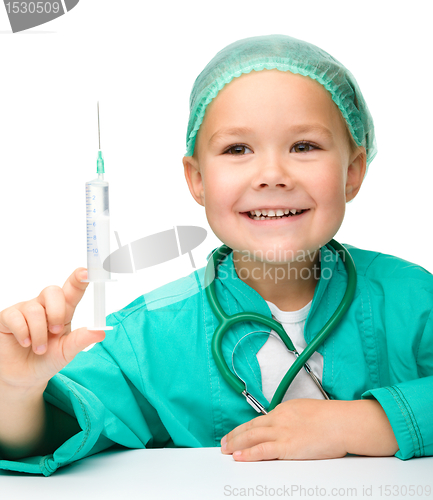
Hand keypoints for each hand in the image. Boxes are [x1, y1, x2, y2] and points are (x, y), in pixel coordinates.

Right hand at [0, 268, 105, 390]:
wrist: (23, 377)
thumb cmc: (46, 360)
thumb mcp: (66, 352)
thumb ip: (81, 340)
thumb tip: (101, 331)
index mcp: (63, 311)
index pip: (72, 289)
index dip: (79, 279)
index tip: (86, 272)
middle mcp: (44, 306)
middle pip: (52, 291)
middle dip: (56, 312)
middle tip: (56, 332)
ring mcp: (25, 310)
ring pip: (34, 309)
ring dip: (39, 333)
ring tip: (39, 349)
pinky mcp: (7, 317)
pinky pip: (15, 316)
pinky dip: (23, 333)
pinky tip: (25, 343)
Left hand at [221, 398, 348, 461]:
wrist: (342, 422)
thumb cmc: (332, 418)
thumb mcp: (308, 411)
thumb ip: (295, 418)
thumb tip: (292, 426)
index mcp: (284, 409)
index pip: (260, 420)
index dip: (247, 427)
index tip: (239, 432)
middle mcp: (279, 419)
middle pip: (251, 427)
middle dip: (235, 435)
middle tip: (224, 441)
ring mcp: (282, 432)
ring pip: (251, 437)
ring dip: (236, 443)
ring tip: (226, 449)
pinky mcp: (286, 446)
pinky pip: (262, 451)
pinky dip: (248, 454)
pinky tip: (239, 457)